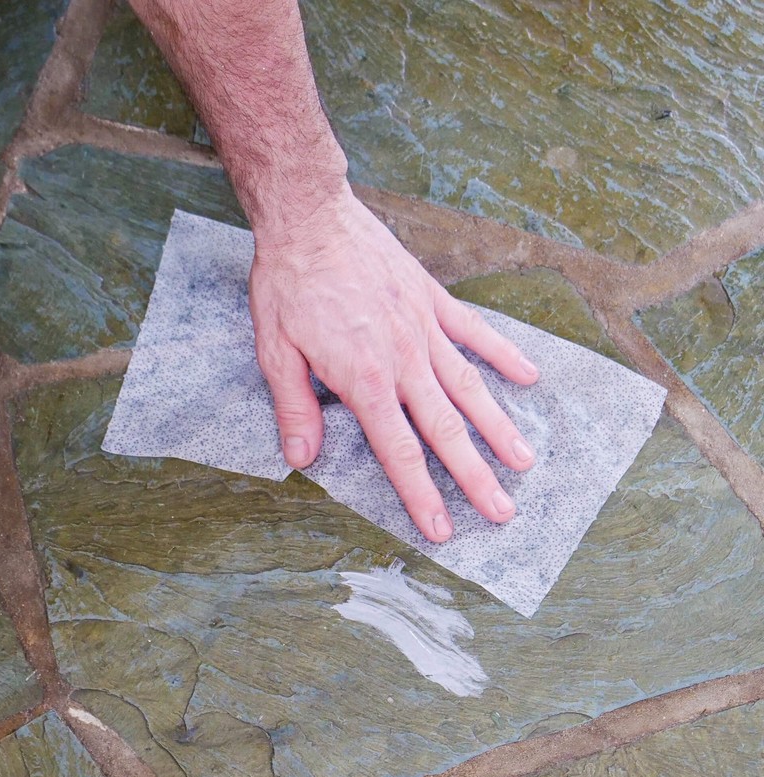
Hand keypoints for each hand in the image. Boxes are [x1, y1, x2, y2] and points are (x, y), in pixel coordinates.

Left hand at [249, 184, 539, 542]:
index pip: (399, 449)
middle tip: (503, 512)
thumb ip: (295, 408)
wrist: (311, 218)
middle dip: (474, 475)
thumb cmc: (290, 284)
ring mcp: (424, 328)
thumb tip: (302, 459)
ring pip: (470, 387)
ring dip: (499, 427)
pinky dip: (504, 354)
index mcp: (364, 379)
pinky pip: (476, 332)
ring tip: (525, 460)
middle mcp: (403, 360)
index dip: (421, 493)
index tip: (443, 528)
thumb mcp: (276, 351)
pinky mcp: (433, 299)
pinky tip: (529, 376)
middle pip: (446, 428)